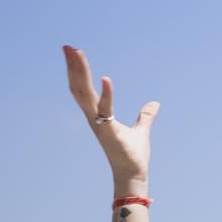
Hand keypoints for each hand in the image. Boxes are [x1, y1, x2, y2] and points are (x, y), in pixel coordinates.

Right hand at [63, 46, 158, 191]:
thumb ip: (145, 117)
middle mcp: (93, 118)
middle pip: (78, 87)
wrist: (133, 174)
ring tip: (77, 53)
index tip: (73, 52)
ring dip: (81, 74)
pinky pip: (105, 110)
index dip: (78, 71)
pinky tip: (106, 79)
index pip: (83, 88)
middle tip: (67, 46)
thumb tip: (154, 104)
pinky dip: (106, 95)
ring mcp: (99, 124)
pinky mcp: (109, 131)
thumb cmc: (132, 154)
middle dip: (73, 67)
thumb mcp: (141, 130)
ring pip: (85, 95)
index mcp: (97, 115)